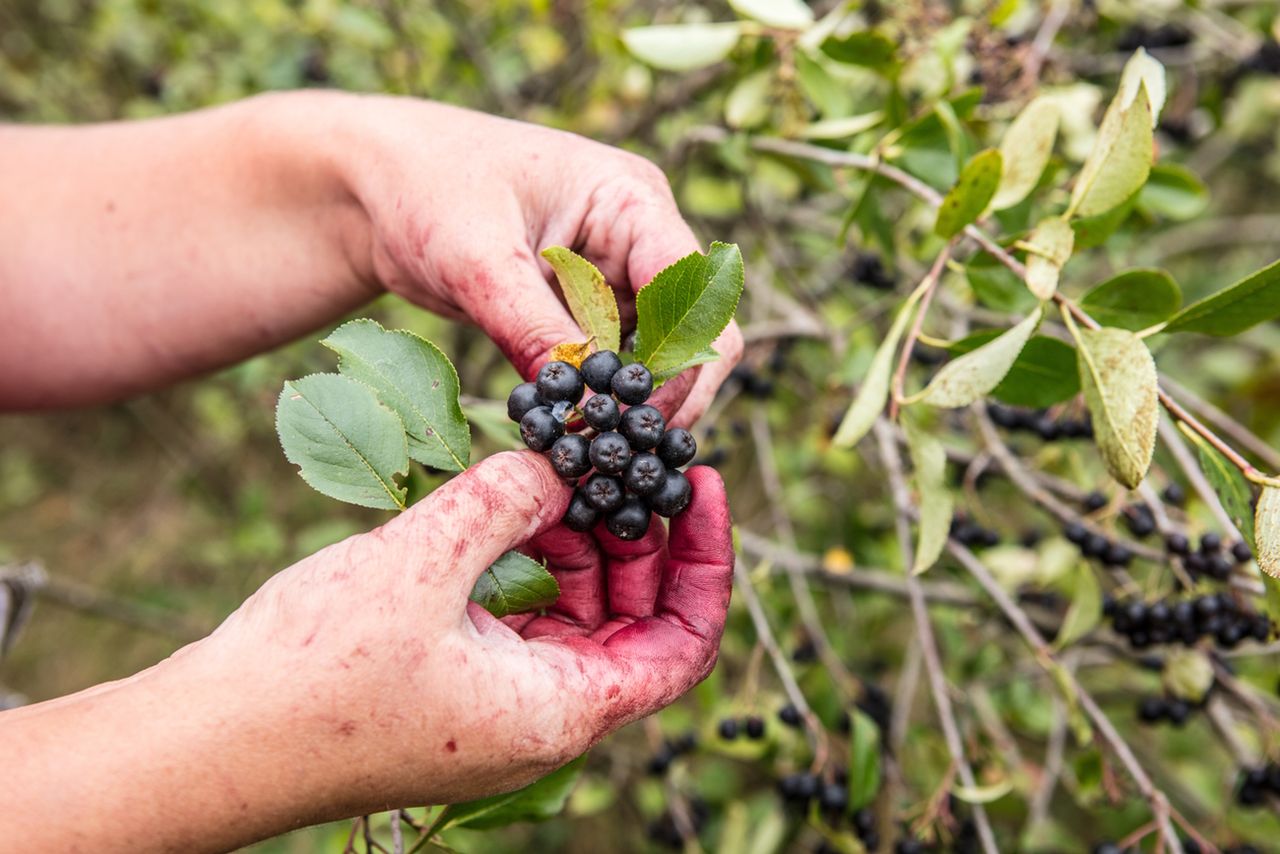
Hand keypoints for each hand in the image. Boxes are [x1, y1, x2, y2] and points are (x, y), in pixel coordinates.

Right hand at [196, 450, 732, 816]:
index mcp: (559, 713)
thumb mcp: (422, 562)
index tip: (700, 485)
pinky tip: (508, 505)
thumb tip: (558, 461)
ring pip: (576, 618)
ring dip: (579, 545)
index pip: (683, 644)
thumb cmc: (313, 676)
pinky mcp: (454, 687)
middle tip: (626, 460)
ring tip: (563, 471)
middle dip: (638, 539)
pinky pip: (521, 620)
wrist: (209, 743)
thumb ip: (503, 500)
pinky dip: (528, 563)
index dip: (707, 562)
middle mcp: (541, 720)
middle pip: (635, 625)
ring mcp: (496, 707)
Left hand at [335, 96, 742, 426]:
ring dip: (629, 405)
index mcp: (630, 200)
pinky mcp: (586, 311)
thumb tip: (576, 406)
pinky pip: (612, 367)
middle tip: (618, 455)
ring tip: (590, 453)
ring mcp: (615, 277)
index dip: (678, 361)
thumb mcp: (477, 260)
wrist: (378, 187)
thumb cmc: (425, 188)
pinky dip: (597, 401)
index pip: (689, 291)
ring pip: (656, 359)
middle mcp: (637, 238)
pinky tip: (570, 434)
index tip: (633, 418)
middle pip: (691, 332)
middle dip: (662, 395)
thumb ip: (531, 328)